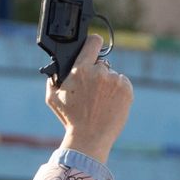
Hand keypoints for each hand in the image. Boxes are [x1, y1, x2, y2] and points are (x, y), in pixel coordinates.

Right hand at [46, 32, 132, 163]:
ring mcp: (115, 80)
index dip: (92, 42)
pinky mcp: (127, 89)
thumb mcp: (52, 98)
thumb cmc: (70, 119)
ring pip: (112, 76)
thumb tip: (58, 66)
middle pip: (101, 64)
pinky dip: (117, 91)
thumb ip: (53, 79)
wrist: (90, 137)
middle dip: (96, 73)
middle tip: (91, 91)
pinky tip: (109, 103)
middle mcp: (99, 72)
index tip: (93, 46)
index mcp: (80, 70)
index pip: (93, 42)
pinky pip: (122, 83)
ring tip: (100, 102)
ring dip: (107, 84)